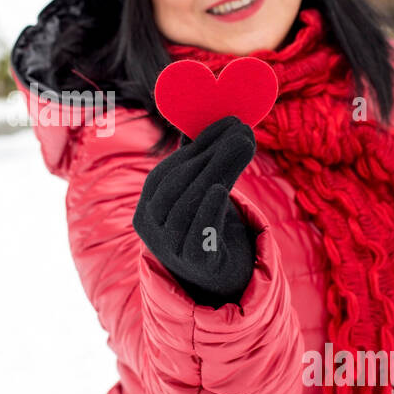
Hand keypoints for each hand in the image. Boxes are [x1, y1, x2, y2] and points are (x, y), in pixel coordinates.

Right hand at [132, 115, 257, 305]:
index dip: (198, 145)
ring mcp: (169, 248)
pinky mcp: (193, 264)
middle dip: (211, 153)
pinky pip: (197, 234)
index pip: (167, 171)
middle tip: (243, 130)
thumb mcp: (201, 191)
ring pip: (186, 206)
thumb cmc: (208, 226)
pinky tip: (223, 188)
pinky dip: (208, 208)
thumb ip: (201, 160)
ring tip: (245, 146)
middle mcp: (150, 228)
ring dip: (218, 170)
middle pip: (176, 185)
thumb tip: (218, 116)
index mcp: (148, 206)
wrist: (218, 277)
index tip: (230, 122)